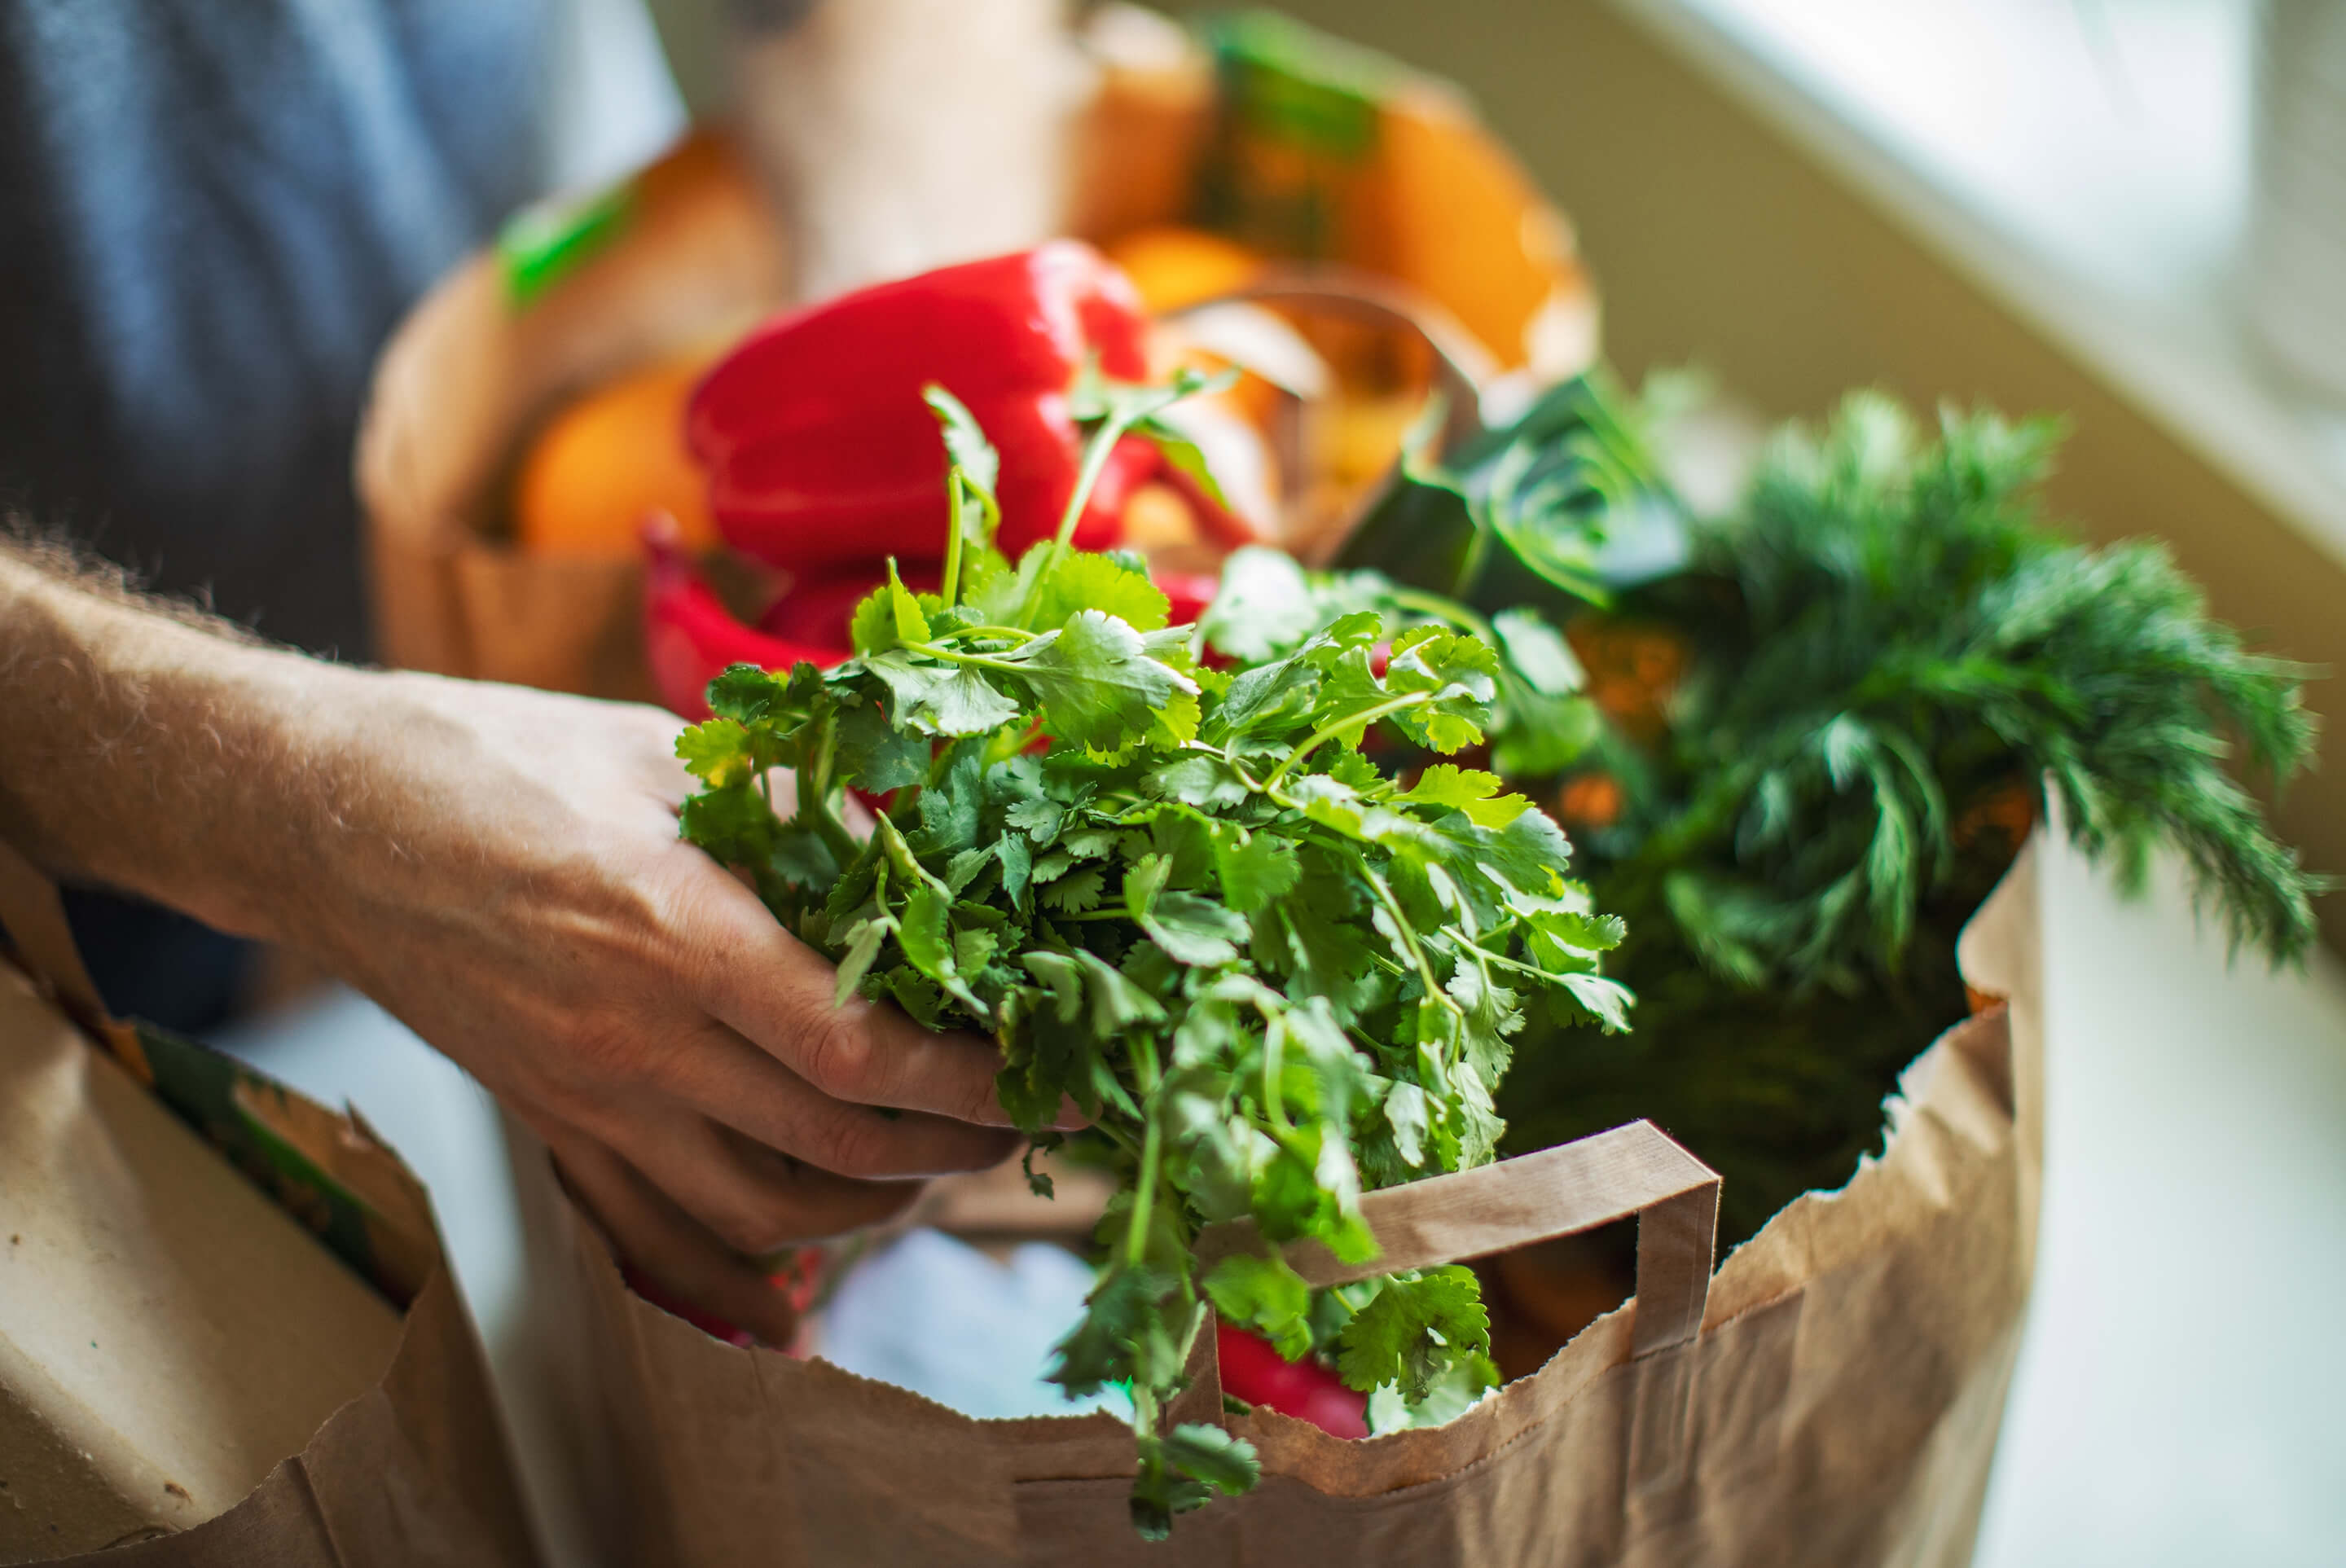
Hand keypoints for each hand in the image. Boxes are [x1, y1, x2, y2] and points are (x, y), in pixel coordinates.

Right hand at [282, 671, 1026, 1340]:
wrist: (324, 821)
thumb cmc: (492, 758)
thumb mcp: (662, 750)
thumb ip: (797, 811)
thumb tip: (919, 853)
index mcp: (673, 933)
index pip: (860, 1049)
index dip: (974, 1078)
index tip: (1056, 1077)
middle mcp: (633, 1041)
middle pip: (834, 1142)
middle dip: (956, 1147)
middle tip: (1030, 1120)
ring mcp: (585, 1101)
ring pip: (763, 1209)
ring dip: (874, 1207)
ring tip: (941, 1166)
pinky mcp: (550, 1127)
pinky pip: (656, 1233)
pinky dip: (746, 1262)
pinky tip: (807, 1260)